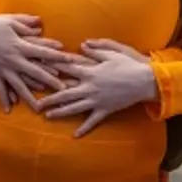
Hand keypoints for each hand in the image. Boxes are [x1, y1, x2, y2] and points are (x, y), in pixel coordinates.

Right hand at [0, 13, 71, 111]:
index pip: (43, 51)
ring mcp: (3, 68)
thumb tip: (41, 23)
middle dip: (50, 81)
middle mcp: (13, 59)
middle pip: (35, 72)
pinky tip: (9, 109)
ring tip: (40, 108)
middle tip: (64, 90)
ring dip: (29, 97)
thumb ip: (26, 23)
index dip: (57, 55)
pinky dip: (4, 99)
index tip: (70, 60)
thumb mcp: (9, 20)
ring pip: (19, 85)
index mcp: (19, 45)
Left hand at [38, 39, 160, 135]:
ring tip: (47, 116)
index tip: (39, 69)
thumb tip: (81, 44)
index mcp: (90, 72)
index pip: (67, 69)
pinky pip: (92, 121)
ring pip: (74, 108)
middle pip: (65, 93)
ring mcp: (96, 100)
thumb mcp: (113, 51)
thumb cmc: (130, 63)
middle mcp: (90, 87)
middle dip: (49, 98)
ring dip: (60, 112)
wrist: (146, 81)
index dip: (53, 68)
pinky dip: (84, 128)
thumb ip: (96, 48)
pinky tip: (74, 136)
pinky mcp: (105, 109)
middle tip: (35, 103)